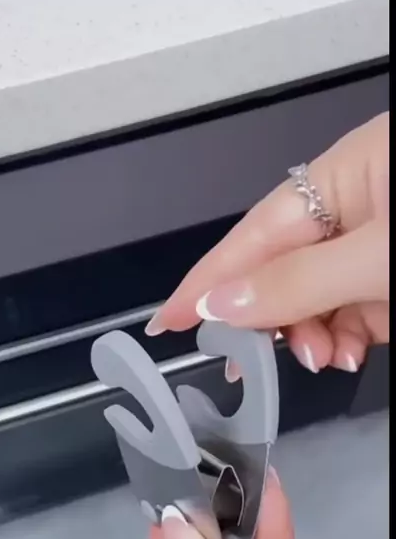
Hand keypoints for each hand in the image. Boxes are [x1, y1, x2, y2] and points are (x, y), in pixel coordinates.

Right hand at [146, 113, 388, 374]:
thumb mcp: (375, 256)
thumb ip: (299, 282)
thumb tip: (220, 302)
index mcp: (342, 178)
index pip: (253, 237)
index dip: (206, 282)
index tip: (165, 321)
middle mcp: (354, 211)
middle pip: (283, 273)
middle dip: (271, 320)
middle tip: (258, 360)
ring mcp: (375, 250)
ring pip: (317, 303)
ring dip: (311, 339)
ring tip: (326, 358)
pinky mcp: (392, 282)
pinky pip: (353, 317)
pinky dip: (345, 342)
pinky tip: (350, 354)